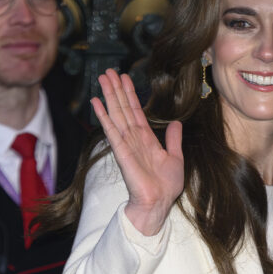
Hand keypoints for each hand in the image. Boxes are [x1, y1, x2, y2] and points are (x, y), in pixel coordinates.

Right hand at [92, 68, 183, 236]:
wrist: (159, 202)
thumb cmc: (166, 186)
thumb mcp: (176, 158)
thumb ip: (173, 140)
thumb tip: (175, 124)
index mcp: (146, 139)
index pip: (136, 112)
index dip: (130, 95)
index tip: (124, 78)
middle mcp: (134, 139)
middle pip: (123, 108)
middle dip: (116, 89)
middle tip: (108, 71)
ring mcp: (126, 144)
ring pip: (116, 114)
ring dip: (109, 95)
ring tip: (102, 78)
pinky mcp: (121, 151)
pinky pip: (111, 130)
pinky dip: (103, 116)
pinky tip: (96, 103)